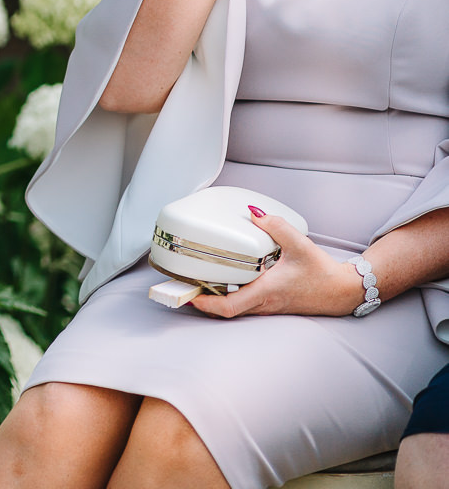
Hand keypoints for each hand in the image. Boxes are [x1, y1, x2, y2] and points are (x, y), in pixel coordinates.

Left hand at [189, 210, 360, 317]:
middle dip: (201, 301)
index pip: (229, 307)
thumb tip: (253, 213)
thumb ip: (276, 226)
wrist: (343, 291)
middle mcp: (263, 304)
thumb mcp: (300, 244)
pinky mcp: (270, 305)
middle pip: (224, 310)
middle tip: (181, 286)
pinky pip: (243, 304)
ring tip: (195, 281)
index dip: (205, 304)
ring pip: (233, 309)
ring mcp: (266, 307)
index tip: (187, 295)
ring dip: (213, 299)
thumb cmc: (322, 272)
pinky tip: (221, 280)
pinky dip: (228, 296)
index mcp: (266, 292)